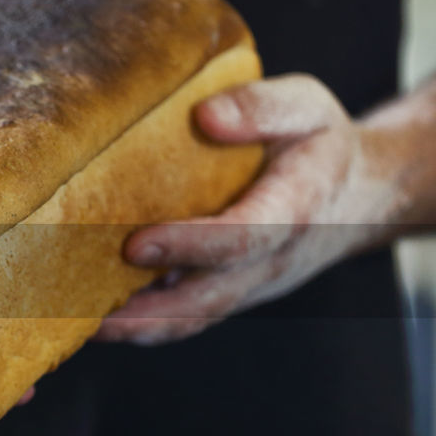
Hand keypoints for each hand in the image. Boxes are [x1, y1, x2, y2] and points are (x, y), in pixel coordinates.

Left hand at [96, 73, 396, 345]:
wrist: (361, 197)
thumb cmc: (321, 144)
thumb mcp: (308, 106)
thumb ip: (263, 106)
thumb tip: (204, 115)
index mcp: (295, 208)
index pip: (244, 237)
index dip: (191, 245)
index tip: (137, 244)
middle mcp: (271, 260)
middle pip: (209, 298)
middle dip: (147, 308)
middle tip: (84, 305)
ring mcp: (249, 286)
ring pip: (192, 319)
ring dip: (134, 328)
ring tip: (75, 323)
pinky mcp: (228, 294)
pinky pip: (184, 318)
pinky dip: (139, 326)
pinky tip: (89, 318)